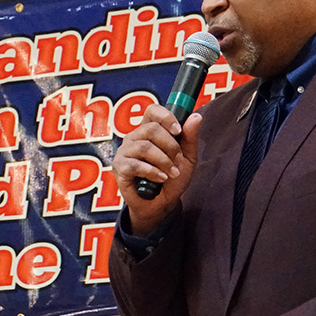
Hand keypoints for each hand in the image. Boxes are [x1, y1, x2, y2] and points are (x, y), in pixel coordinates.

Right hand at [112, 107, 202, 233]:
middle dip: (170, 147)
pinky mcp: (119, 167)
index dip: (166, 117)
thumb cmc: (171, 178)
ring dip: (163, 162)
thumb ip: (190, 138)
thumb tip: (196, 116)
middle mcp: (134, 137)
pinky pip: (135, 165)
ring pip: (145, 147)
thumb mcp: (187, 158)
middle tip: (177, 161)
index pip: (153, 111)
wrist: (162, 204)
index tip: (178, 131)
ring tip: (171, 173)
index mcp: (149, 130)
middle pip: (152, 129)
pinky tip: (160, 179)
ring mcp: (125, 152)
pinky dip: (152, 172)